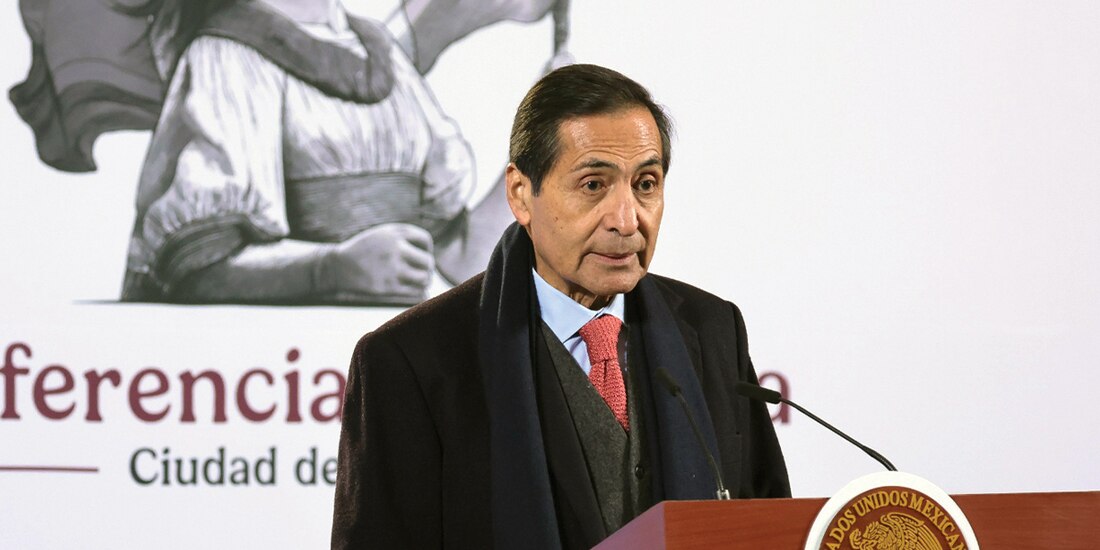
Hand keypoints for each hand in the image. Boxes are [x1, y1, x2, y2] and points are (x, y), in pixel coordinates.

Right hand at [319, 223, 434, 304]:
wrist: (338, 267)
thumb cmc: (364, 251)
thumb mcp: (382, 235)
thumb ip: (404, 238)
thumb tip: (430, 253)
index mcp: (394, 233)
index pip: (425, 240)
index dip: (426, 249)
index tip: (419, 256)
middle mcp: (395, 249)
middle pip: (428, 261)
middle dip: (427, 268)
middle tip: (422, 273)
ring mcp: (392, 268)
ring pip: (424, 278)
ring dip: (424, 281)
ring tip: (419, 282)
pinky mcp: (387, 287)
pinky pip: (415, 293)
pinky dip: (419, 293)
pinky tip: (415, 292)